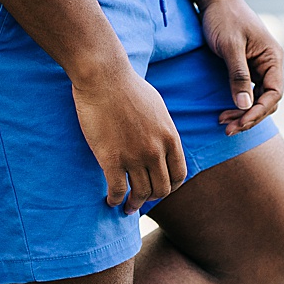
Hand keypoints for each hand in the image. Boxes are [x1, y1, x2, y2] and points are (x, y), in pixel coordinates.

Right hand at [72, 66, 187, 213]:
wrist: (104, 76)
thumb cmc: (128, 86)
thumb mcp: (157, 107)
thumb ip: (163, 129)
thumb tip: (163, 142)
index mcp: (170, 137)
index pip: (179, 175)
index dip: (170, 188)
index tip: (159, 190)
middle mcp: (155, 150)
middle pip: (161, 189)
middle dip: (151, 198)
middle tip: (141, 200)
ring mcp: (134, 156)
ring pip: (140, 194)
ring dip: (133, 204)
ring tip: (126, 206)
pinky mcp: (111, 158)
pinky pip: (117, 190)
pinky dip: (115, 199)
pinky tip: (110, 200)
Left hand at [200, 0, 283, 134]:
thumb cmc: (224, 17)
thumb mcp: (230, 46)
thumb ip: (239, 75)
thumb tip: (245, 106)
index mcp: (272, 58)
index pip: (274, 93)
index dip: (259, 111)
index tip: (240, 122)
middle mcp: (269, 63)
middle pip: (267, 100)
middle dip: (249, 116)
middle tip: (227, 128)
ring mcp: (259, 65)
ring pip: (257, 98)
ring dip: (242, 113)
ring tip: (223, 122)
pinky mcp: (247, 66)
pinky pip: (247, 91)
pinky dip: (238, 103)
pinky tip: (225, 110)